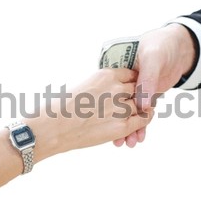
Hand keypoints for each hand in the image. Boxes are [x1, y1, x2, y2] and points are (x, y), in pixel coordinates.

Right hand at [28, 68, 153, 158]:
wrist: (54, 126)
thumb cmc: (63, 107)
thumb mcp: (85, 85)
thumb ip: (103, 86)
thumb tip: (114, 90)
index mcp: (106, 75)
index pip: (131, 74)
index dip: (134, 81)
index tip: (135, 86)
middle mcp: (116, 89)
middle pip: (138, 88)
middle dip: (140, 93)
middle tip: (142, 98)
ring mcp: (120, 108)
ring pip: (141, 104)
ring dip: (143, 106)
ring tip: (143, 109)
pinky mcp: (121, 126)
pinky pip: (142, 119)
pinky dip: (146, 118)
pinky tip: (146, 117)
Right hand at [113, 23, 195, 146]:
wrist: (179, 49)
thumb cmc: (161, 47)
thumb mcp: (153, 59)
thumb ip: (147, 80)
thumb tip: (142, 105)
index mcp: (118, 69)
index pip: (110, 90)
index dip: (107, 106)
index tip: (106, 122)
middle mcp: (123, 83)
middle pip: (118, 106)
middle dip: (116, 123)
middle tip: (116, 139)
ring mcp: (134, 91)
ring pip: (129, 112)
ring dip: (128, 129)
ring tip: (127, 143)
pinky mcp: (146, 97)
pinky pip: (141, 113)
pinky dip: (140, 126)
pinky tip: (138, 138)